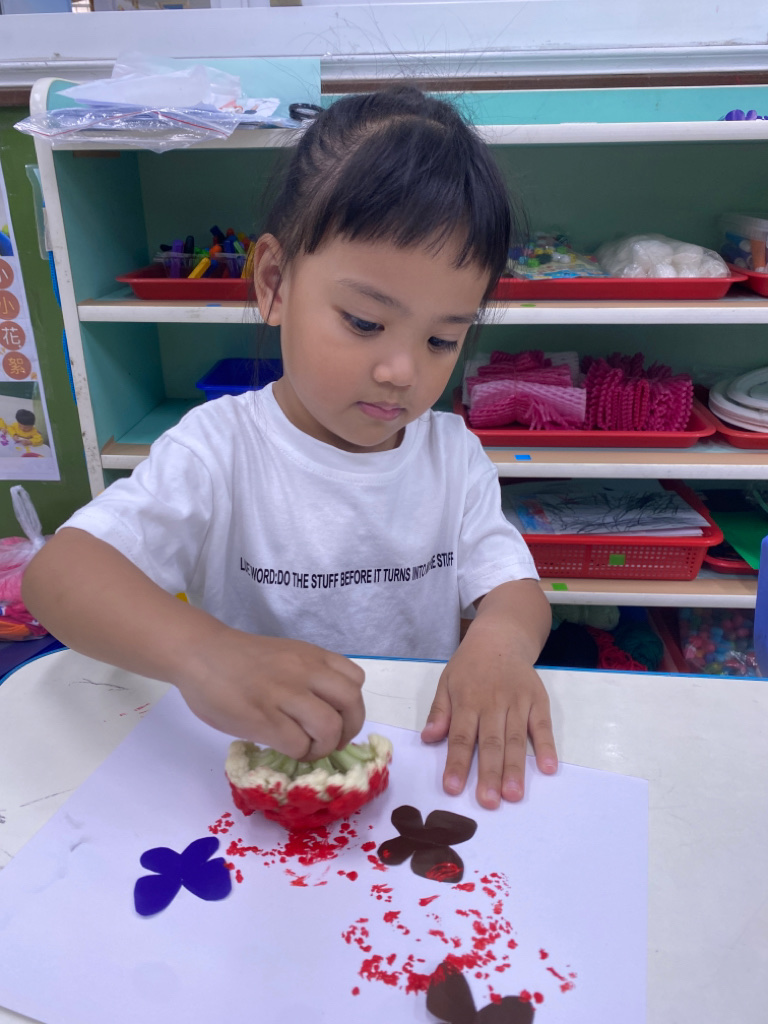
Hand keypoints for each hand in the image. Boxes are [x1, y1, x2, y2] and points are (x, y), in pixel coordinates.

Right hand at [176, 629, 365, 760]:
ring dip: (323, 747)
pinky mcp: (263, 719)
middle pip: (350, 704)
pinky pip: (297, 744)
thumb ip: (308, 676)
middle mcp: (304, 672)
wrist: (200, 653)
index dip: (352, 706)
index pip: (356, 680)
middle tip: (331, 741)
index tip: (338, 718)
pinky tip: (284, 748)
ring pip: (328, 728)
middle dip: (348, 730)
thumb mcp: (286, 655)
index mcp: (312, 656)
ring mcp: (284, 695)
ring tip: (307, 749)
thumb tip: (326, 712)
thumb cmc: (240, 658)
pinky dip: (298, 754)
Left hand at [420, 612, 556, 808]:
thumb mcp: (447, 682)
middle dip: (489, 774)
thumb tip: (428, 738)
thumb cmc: (470, 665)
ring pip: (516, 739)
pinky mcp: (538, 700)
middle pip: (491, 743)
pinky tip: (548, 767)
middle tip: (488, 802)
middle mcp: (493, 703)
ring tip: (513, 795)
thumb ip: (440, 711)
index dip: (457, 763)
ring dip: (516, 768)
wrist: (501, 637)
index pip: (461, 737)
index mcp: (467, 701)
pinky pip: (543, 726)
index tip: (453, 789)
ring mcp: (518, 702)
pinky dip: (547, 746)